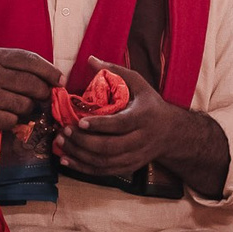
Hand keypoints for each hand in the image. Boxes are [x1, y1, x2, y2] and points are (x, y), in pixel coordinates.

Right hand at [0, 48, 61, 135]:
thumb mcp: (1, 64)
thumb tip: (57, 81)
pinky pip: (11, 120)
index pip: (31, 61)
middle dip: (43, 93)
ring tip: (18, 105)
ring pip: (24, 104)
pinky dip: (13, 121)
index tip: (61, 81)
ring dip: (27, 108)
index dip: (50, 72)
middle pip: (31, 84)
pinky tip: (4, 115)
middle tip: (43, 97)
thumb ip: (26, 68)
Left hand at [53, 62, 191, 176]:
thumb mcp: (138, 83)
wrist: (171, 132)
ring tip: (62, 143)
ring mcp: (135, 156)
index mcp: (143, 117)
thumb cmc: (150, 104)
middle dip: (84, 141)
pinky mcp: (129, 167)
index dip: (100, 125)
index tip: (80, 121)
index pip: (120, 124)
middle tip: (64, 131)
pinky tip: (68, 160)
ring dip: (80, 155)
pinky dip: (84, 168)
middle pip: (110, 147)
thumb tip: (90, 59)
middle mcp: (141, 140)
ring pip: (105, 162)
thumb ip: (115, 71)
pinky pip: (104, 172)